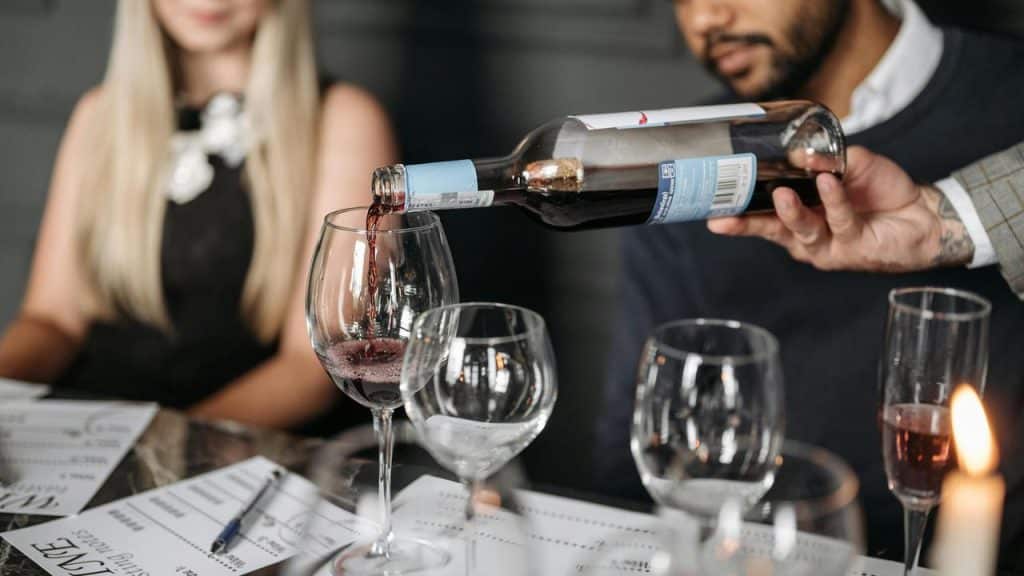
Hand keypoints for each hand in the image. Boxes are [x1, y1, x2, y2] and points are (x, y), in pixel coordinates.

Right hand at [707, 146, 974, 272]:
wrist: (922, 214)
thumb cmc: (880, 192)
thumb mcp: (850, 165)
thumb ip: (827, 159)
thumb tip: (803, 153)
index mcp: (798, 217)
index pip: (761, 216)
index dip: (737, 215)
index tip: (712, 211)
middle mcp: (807, 236)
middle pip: (770, 232)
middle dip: (746, 224)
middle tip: (726, 215)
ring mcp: (828, 246)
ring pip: (801, 231)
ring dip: (791, 212)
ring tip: (784, 194)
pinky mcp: (852, 248)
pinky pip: (839, 222)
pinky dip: (833, 201)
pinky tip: (828, 184)